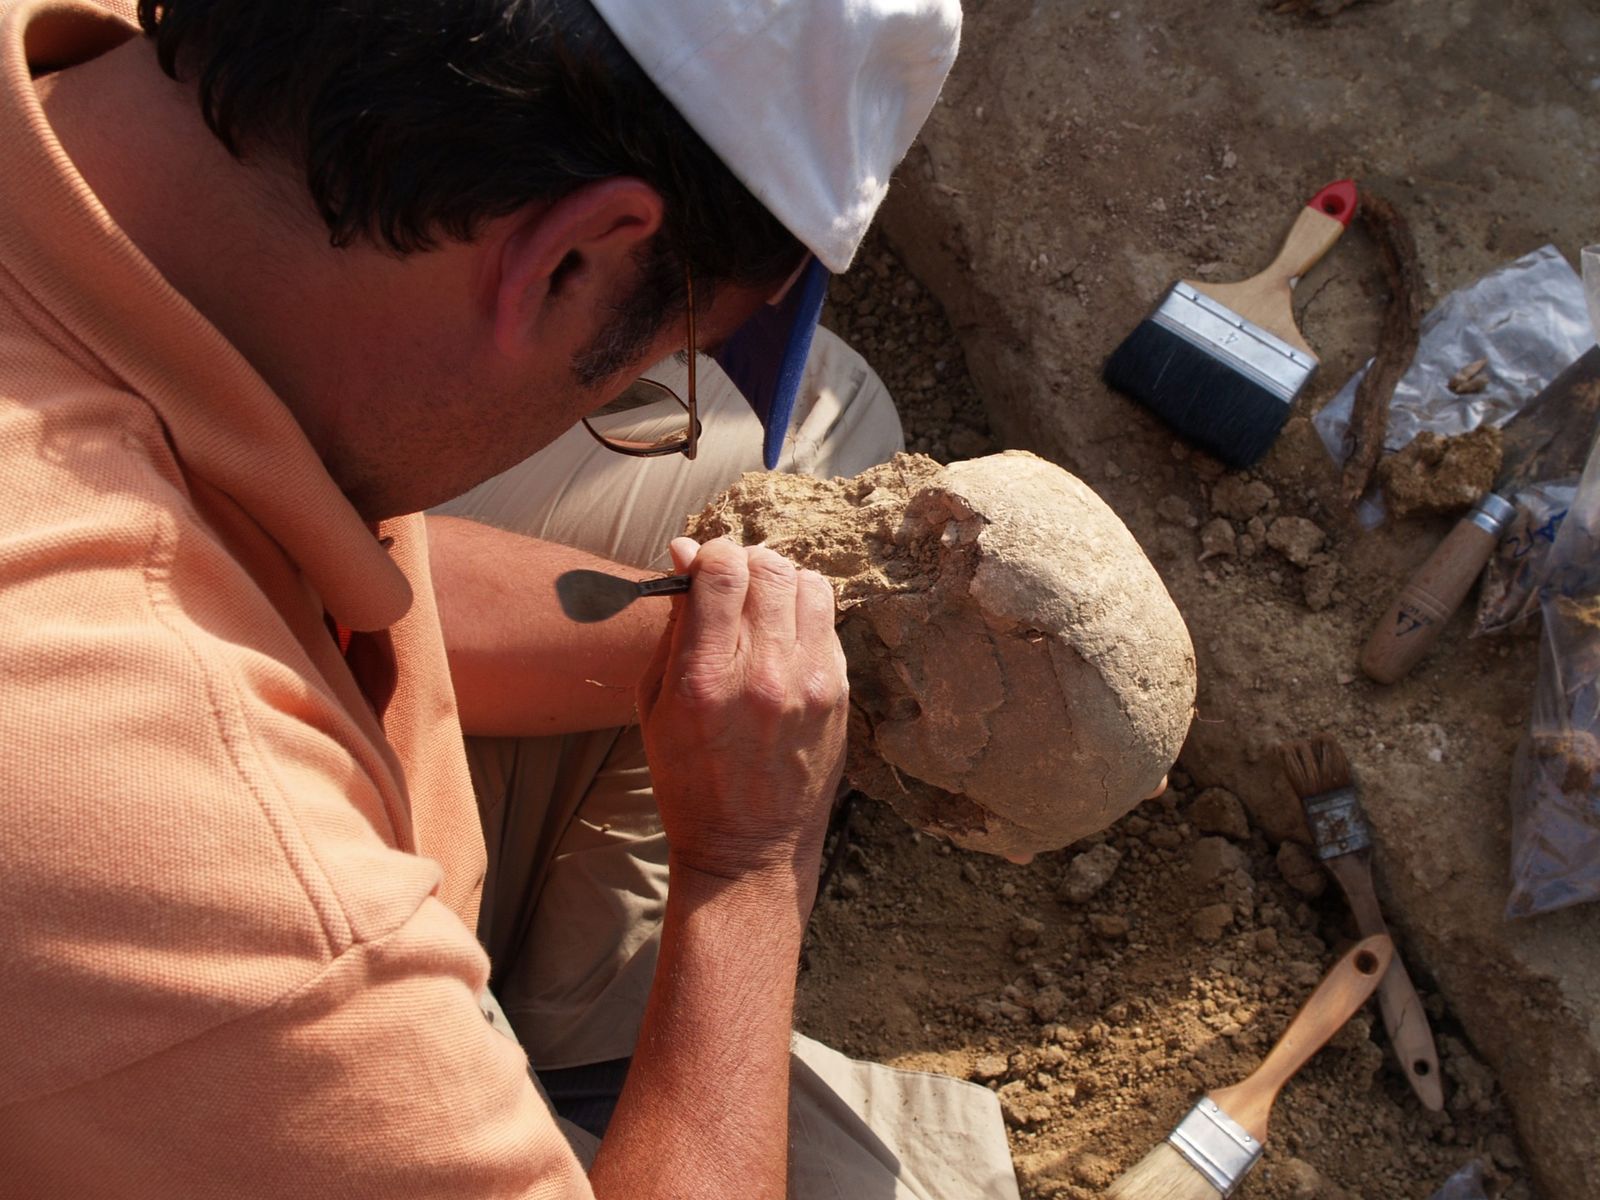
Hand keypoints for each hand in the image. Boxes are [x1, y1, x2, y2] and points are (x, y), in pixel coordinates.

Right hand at [637, 537, 847, 890]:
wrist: (750, 847)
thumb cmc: (689, 777)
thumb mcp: (655, 704)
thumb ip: (673, 626)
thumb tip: (685, 556)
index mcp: (704, 678)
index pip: (721, 570)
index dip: (709, 552)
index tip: (702, 563)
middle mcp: (762, 674)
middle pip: (768, 567)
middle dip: (744, 560)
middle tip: (731, 580)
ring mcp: (809, 683)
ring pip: (806, 583)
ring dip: (779, 579)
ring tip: (761, 602)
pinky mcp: (839, 692)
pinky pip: (828, 618)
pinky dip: (804, 609)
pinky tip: (785, 631)